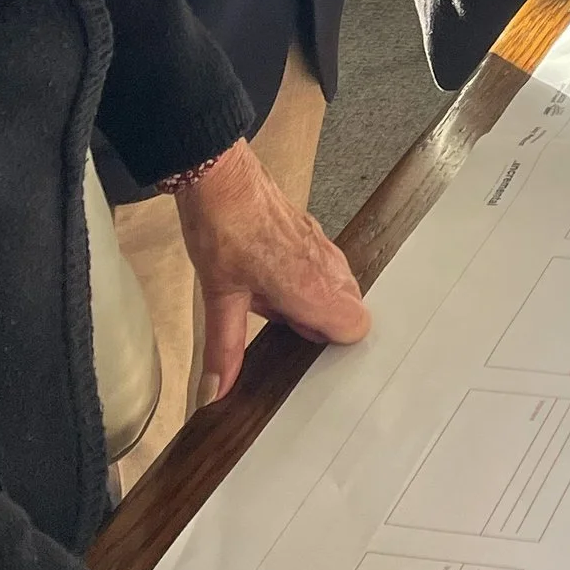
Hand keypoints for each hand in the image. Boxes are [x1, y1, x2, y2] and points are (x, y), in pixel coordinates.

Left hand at [175, 140, 367, 398]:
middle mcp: (326, 267)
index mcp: (310, 288)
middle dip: (321, 324)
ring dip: (313, 301)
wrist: (220, 176)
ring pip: (340, 287)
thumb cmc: (222, 228)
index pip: (356, 327)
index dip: (331, 343)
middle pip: (352, 310)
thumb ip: (223, 350)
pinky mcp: (313, 232)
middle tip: (280, 322)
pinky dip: (307, 279)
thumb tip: (213, 393)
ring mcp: (323, 246)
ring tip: (270, 296)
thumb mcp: (218, 297)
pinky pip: (326, 266)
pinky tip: (268, 274)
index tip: (301, 346)